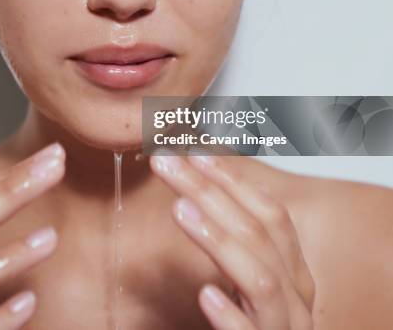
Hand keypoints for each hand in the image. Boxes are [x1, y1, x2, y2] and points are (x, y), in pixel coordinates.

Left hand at [150, 154, 314, 329]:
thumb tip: (201, 193)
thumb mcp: (248, 279)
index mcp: (293, 271)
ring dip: (219, 241)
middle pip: (260, 231)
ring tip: (180, 212)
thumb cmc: (256, 325)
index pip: (269, 212)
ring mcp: (287, 329)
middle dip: (211, 191)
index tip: (193, 152)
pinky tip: (206, 296)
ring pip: (262, 278)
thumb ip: (236, 245)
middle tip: (167, 164)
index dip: (233, 179)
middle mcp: (298, 296)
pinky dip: (233, 315)